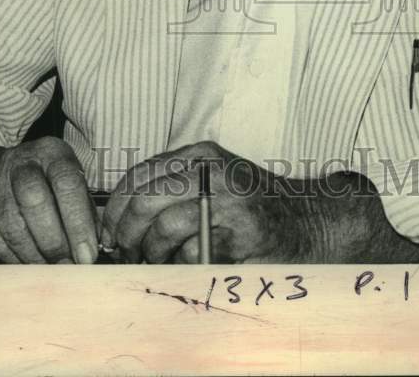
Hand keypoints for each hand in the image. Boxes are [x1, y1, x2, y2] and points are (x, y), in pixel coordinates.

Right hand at [0, 137, 98, 263]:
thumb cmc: (44, 183)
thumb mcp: (69, 182)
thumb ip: (84, 209)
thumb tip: (97, 248)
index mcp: (51, 152)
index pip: (66, 182)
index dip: (78, 221)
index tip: (87, 254)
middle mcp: (20, 161)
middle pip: (34, 200)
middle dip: (54, 240)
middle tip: (68, 266)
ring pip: (12, 223)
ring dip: (34, 254)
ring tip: (50, 269)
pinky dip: (13, 257)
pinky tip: (27, 264)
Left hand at [101, 141, 311, 263]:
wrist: (308, 221)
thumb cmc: (252, 205)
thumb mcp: (212, 179)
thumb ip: (172, 187)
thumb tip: (118, 218)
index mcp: (199, 154)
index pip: (139, 175)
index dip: (116, 208)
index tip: (110, 232)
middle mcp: (211, 171)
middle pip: (145, 200)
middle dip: (126, 233)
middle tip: (126, 253)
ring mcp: (227, 201)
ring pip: (163, 228)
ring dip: (152, 254)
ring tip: (157, 262)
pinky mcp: (239, 234)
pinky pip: (191, 253)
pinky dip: (182, 265)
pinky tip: (189, 264)